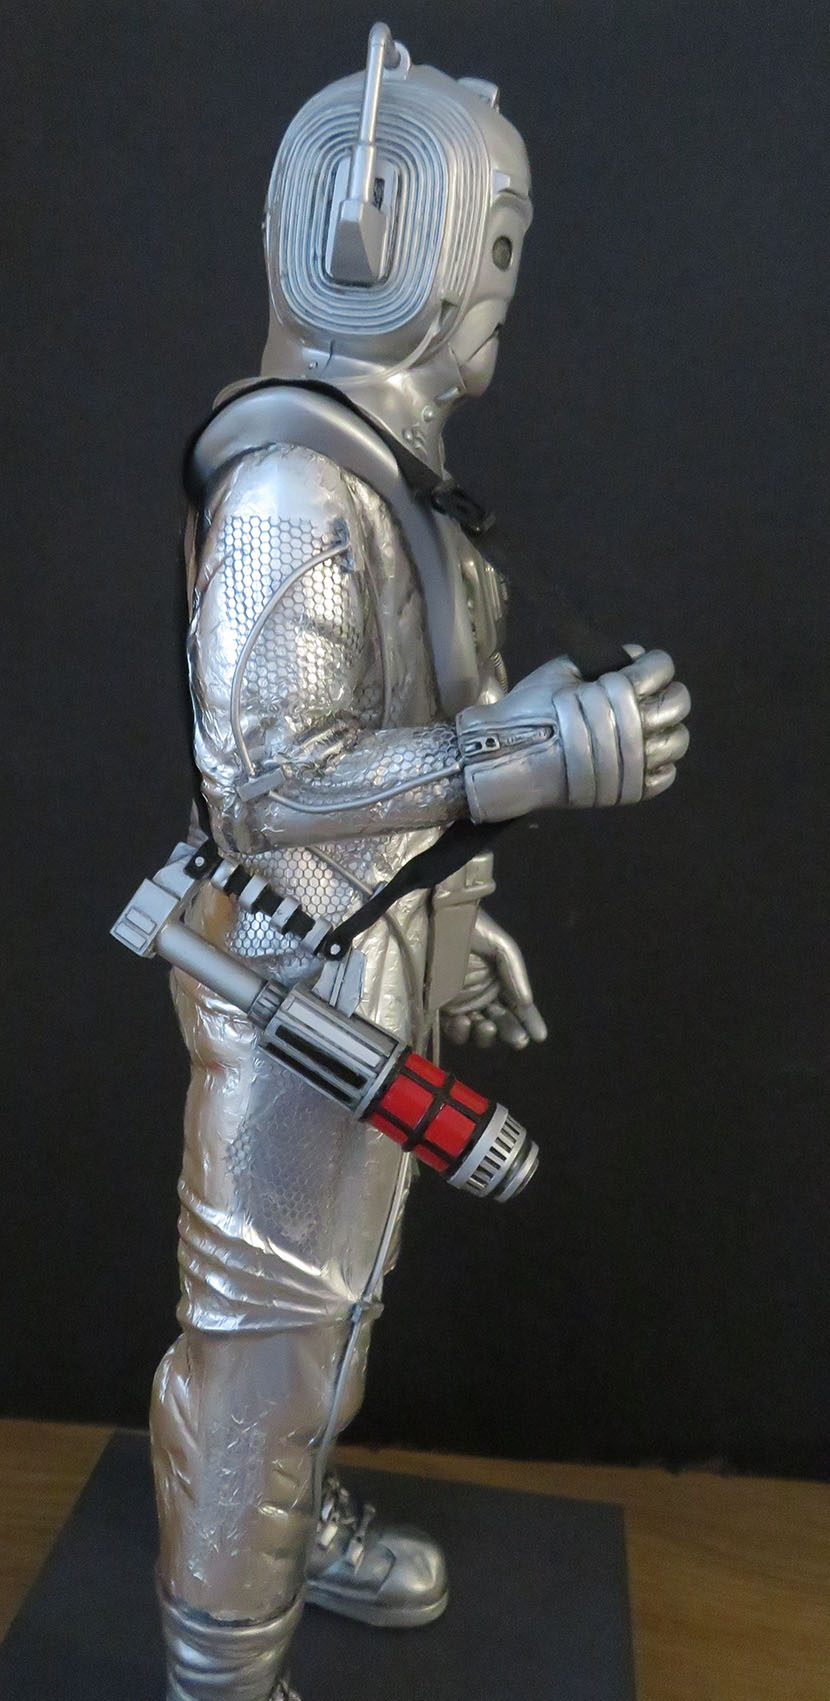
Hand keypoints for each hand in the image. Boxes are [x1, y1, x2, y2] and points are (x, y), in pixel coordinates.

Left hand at [441, 911, 547, 1050]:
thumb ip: (515, 973)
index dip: (530, 1021)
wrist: (437, 919)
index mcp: (501, 981)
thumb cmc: (472, 929)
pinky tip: (465, 1022)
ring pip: (477, 1030)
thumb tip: (527, 1003)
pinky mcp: (439, 1006)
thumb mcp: (502, 947)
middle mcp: (483, 995)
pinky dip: (460, 1031)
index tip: (540, 1036)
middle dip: (511, 1032)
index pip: (518, 1006)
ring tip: (488, 1027)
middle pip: (500, 1021)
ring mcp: (461, 1002)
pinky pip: (452, 1027)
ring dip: (486, 1035)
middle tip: (519, 1040)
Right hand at [457, 647, 689, 822]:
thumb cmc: (529, 711)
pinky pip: (664, 777)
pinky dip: (659, 764)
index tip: (646, 666)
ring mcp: (635, 763)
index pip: (660, 669)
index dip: (656, 664)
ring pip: (677, 741)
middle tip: (649, 695)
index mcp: (618, 692)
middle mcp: (634, 727)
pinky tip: (642, 755)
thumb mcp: (559, 671)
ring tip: (646, 727)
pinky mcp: (631, 791)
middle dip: (667, 692)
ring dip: (667, 729)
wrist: (508, 761)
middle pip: (676, 704)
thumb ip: (599, 660)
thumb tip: (634, 656)